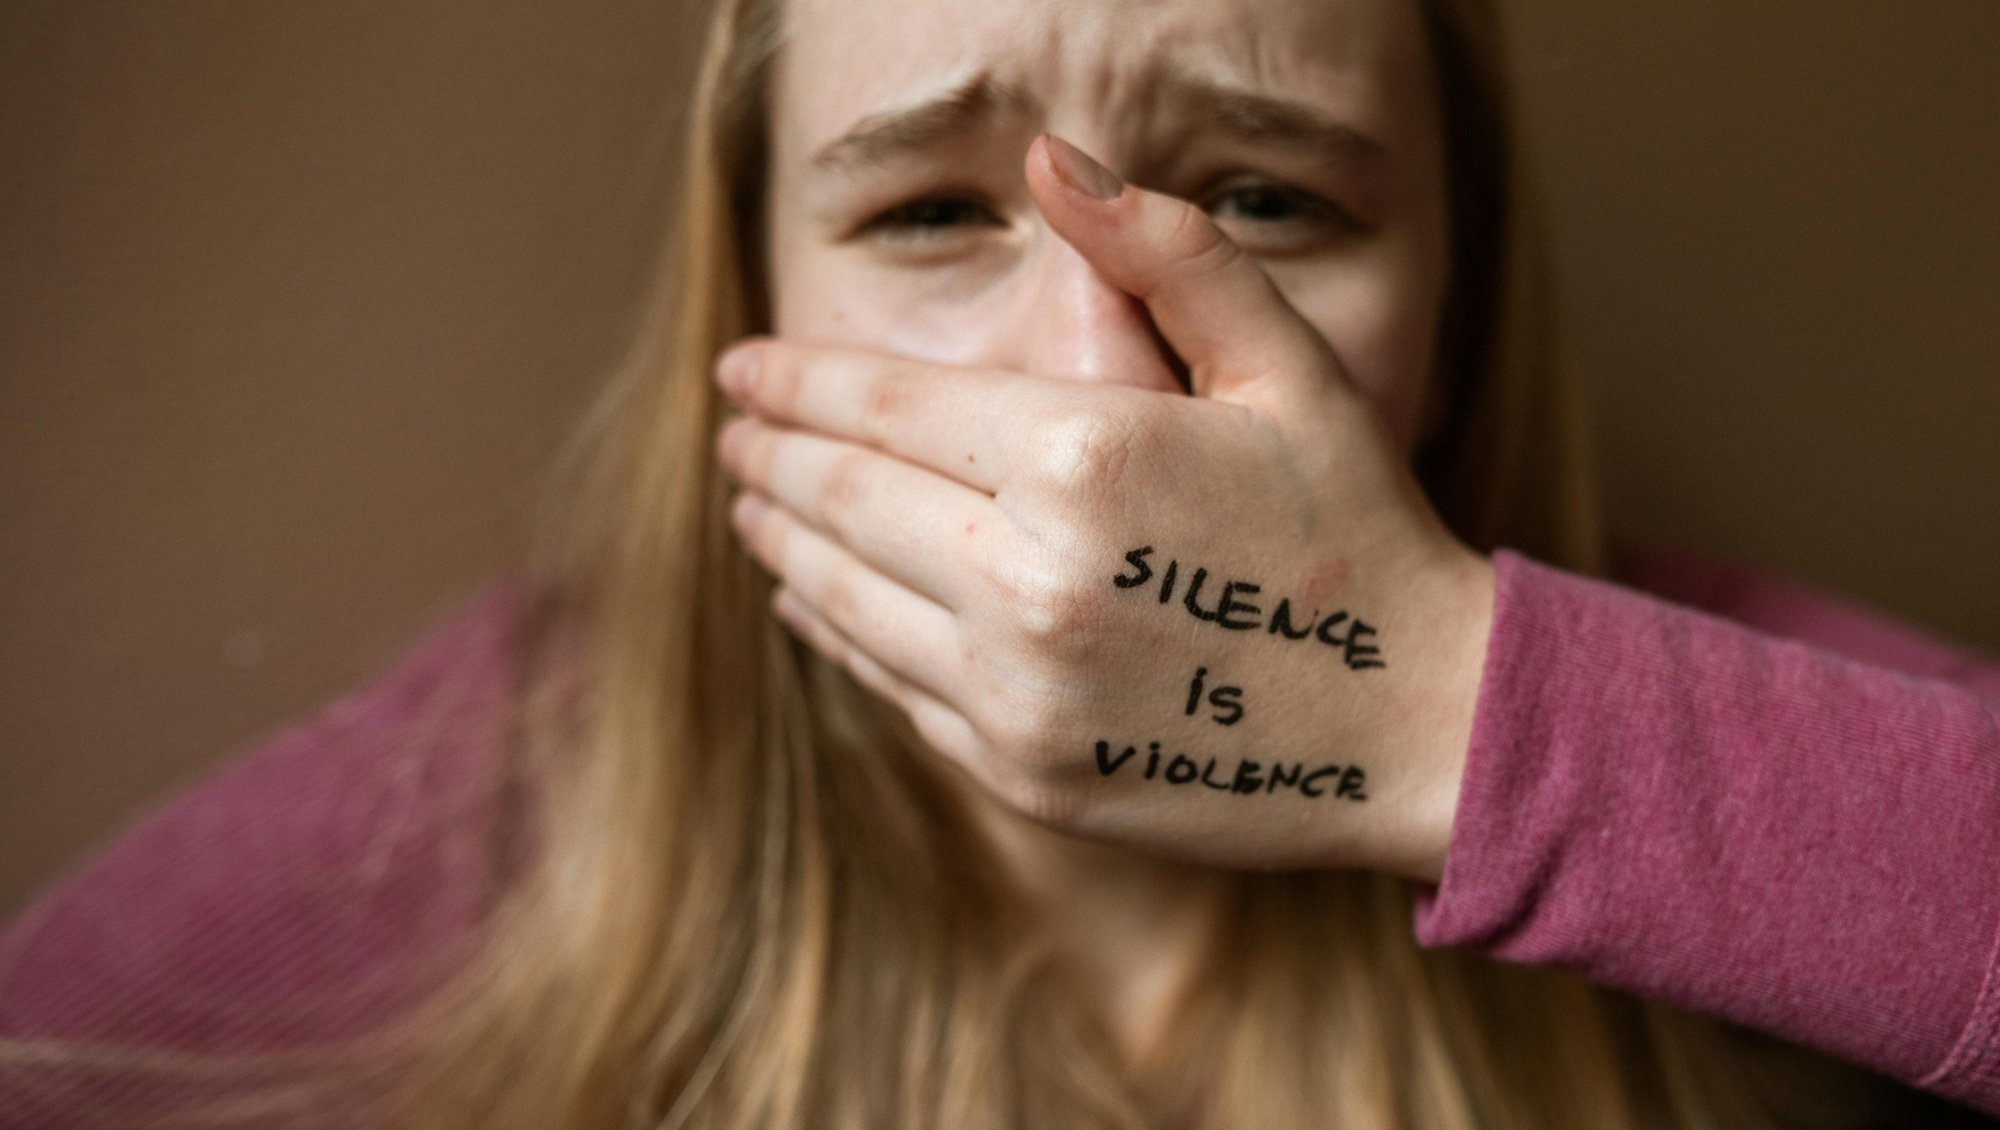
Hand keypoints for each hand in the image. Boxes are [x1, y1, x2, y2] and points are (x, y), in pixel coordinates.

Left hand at [713, 133, 1494, 881]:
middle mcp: (1027, 578)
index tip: (740, 369)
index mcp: (1082, 456)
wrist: (1421, 722)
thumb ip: (1163, 251)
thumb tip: (1046, 160)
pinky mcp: (1022, 773)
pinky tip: (814, 606)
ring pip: (845, 601)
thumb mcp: (1283, 362)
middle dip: (768, 460)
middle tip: (732, 435)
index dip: (796, 381)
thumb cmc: (1355, 526)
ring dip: (782, 545)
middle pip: (840, 502)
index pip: (882, 404)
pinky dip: (835, 635)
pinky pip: (889, 688)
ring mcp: (1016, 690)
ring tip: (751, 510)